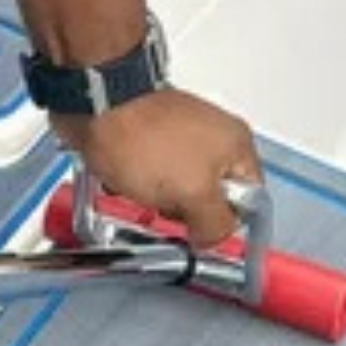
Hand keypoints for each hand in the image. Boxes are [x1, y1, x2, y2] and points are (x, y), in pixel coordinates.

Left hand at [54, 88, 263, 246]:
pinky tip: (125, 183)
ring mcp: (179, 138)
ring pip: (175, 192)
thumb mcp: (194, 194)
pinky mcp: (150, 140)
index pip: (250, 200)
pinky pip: (148, 179)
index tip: (201, 231)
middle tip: (167, 206)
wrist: (95, 108)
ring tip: (140, 193)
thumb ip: (216, 223)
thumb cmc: (143, 137)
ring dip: (156, 201)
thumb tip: (214, 237)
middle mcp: (212, 138)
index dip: (225, 222)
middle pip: (210, 198)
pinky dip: (136, 187)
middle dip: (184, 212)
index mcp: (236, 145)